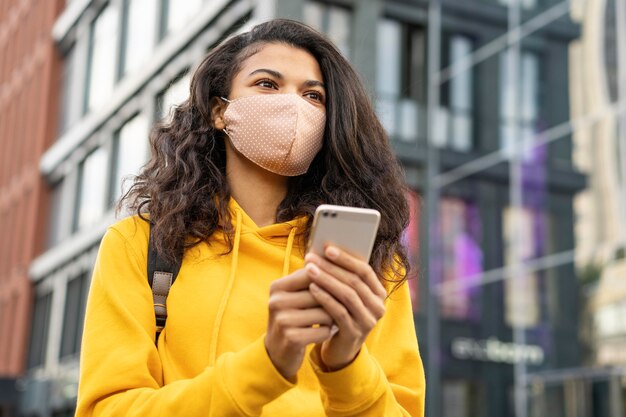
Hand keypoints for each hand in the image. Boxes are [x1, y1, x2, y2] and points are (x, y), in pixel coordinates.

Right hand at [265, 268, 333, 380]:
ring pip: (324, 313)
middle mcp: (277, 301)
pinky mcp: (291, 338)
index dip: (330, 277)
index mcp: (277, 286)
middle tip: (341, 305)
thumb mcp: (293, 297)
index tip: (343, 283)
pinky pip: (323, 331)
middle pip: (320, 293)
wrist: (277, 351)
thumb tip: (335, 259)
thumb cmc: (292, 318)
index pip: (311, 273)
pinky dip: (328, 332)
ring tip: (331, 320)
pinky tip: (325, 332)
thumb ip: (310, 280)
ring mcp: (282, 320)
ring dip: (332, 318)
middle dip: (333, 300)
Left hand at [304, 247, 386, 370]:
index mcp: (378, 293)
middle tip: (312, 258)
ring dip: (326, 280)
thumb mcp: (345, 295)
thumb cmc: (340, 314)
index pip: (365, 270)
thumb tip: (322, 251)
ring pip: (348, 295)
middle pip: (355, 281)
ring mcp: (368, 321)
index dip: (346, 258)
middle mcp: (378, 307)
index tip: (327, 248)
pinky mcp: (355, 333)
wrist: (341, 349)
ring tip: (309, 270)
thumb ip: (341, 277)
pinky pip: (339, 311)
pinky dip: (325, 298)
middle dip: (331, 267)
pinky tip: (312, 288)